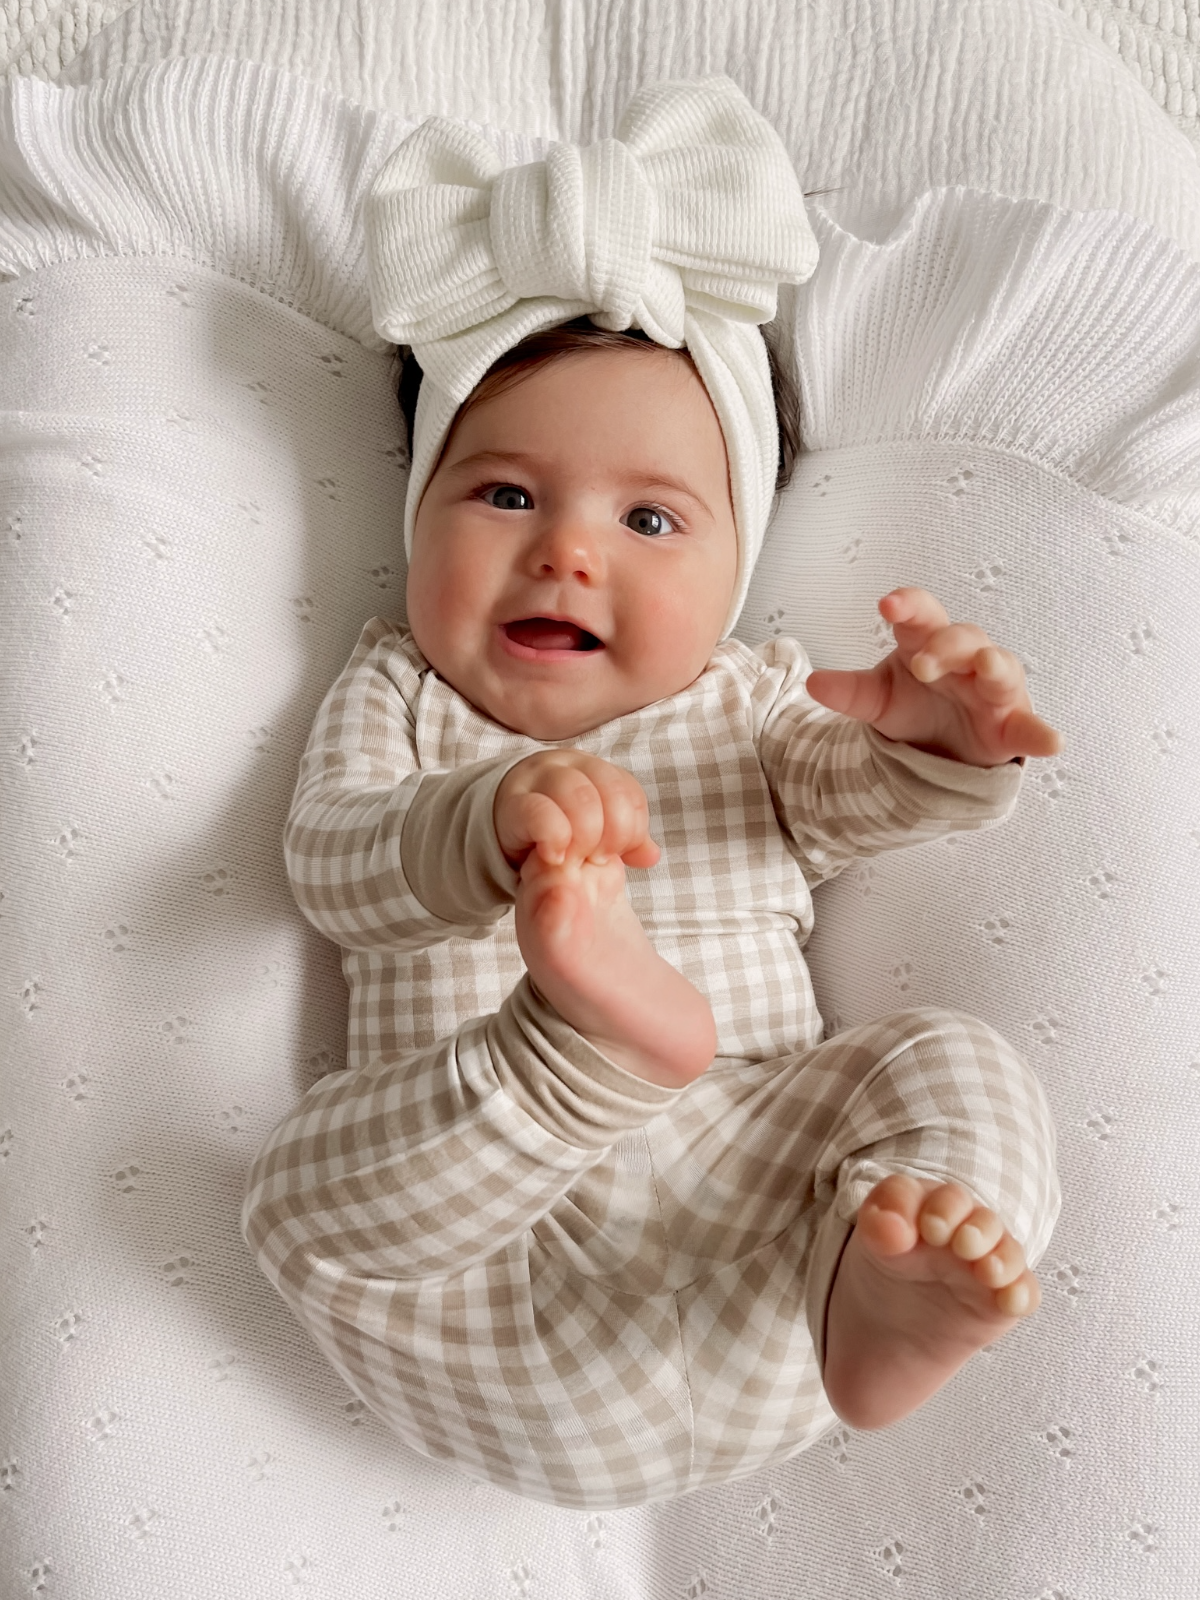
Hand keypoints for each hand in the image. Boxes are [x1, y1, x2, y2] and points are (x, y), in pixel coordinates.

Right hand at [494, 750, 660, 871]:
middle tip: (598, 859)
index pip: (629, 791)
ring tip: (577, 860)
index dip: (632, 827)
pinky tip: (554, 858)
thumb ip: (623, 841)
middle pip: (607, 792)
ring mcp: (540, 779)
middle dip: (611, 833)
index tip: (620, 853)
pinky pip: (540, 812)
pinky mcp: (513, 802)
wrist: (502, 825)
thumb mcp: (593, 832)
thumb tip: (650, 856)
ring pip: (577, 797)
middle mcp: (570, 765)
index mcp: (596, 770)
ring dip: (585, 836)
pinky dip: (554, 837)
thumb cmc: (555, 827)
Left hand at [804, 587, 1064, 766]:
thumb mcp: (878, 700)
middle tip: (921, 664)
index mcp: (929, 643)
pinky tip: (1051, 741)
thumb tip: (813, 682)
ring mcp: (994, 691)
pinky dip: (1040, 734)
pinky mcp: (1011, 727)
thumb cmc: (915, 705)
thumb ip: (850, 691)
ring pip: (1001, 669)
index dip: (909, 606)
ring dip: (994, 667)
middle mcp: (967, 660)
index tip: (888, 605)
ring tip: (986, 667)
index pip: (922, 615)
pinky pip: (1029, 728)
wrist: (941, 748)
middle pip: (963, 639)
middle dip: (945, 646)